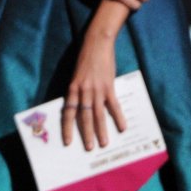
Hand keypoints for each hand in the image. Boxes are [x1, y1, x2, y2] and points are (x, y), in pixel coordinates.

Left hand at [61, 30, 124, 150]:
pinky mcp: (108, 86)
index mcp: (73, 88)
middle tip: (89, 148)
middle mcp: (83, 90)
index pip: (68, 112)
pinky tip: (122, 127)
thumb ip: (77, 91)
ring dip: (101, 130)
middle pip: (83, 116)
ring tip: (104, 143)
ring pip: (98, 114)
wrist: (96, 43)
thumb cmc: (86, 59)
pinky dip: (118, 117)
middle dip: (86, 134)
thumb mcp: (77, 75)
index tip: (67, 141)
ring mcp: (96, 89)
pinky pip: (114, 105)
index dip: (67, 127)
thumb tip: (79, 108)